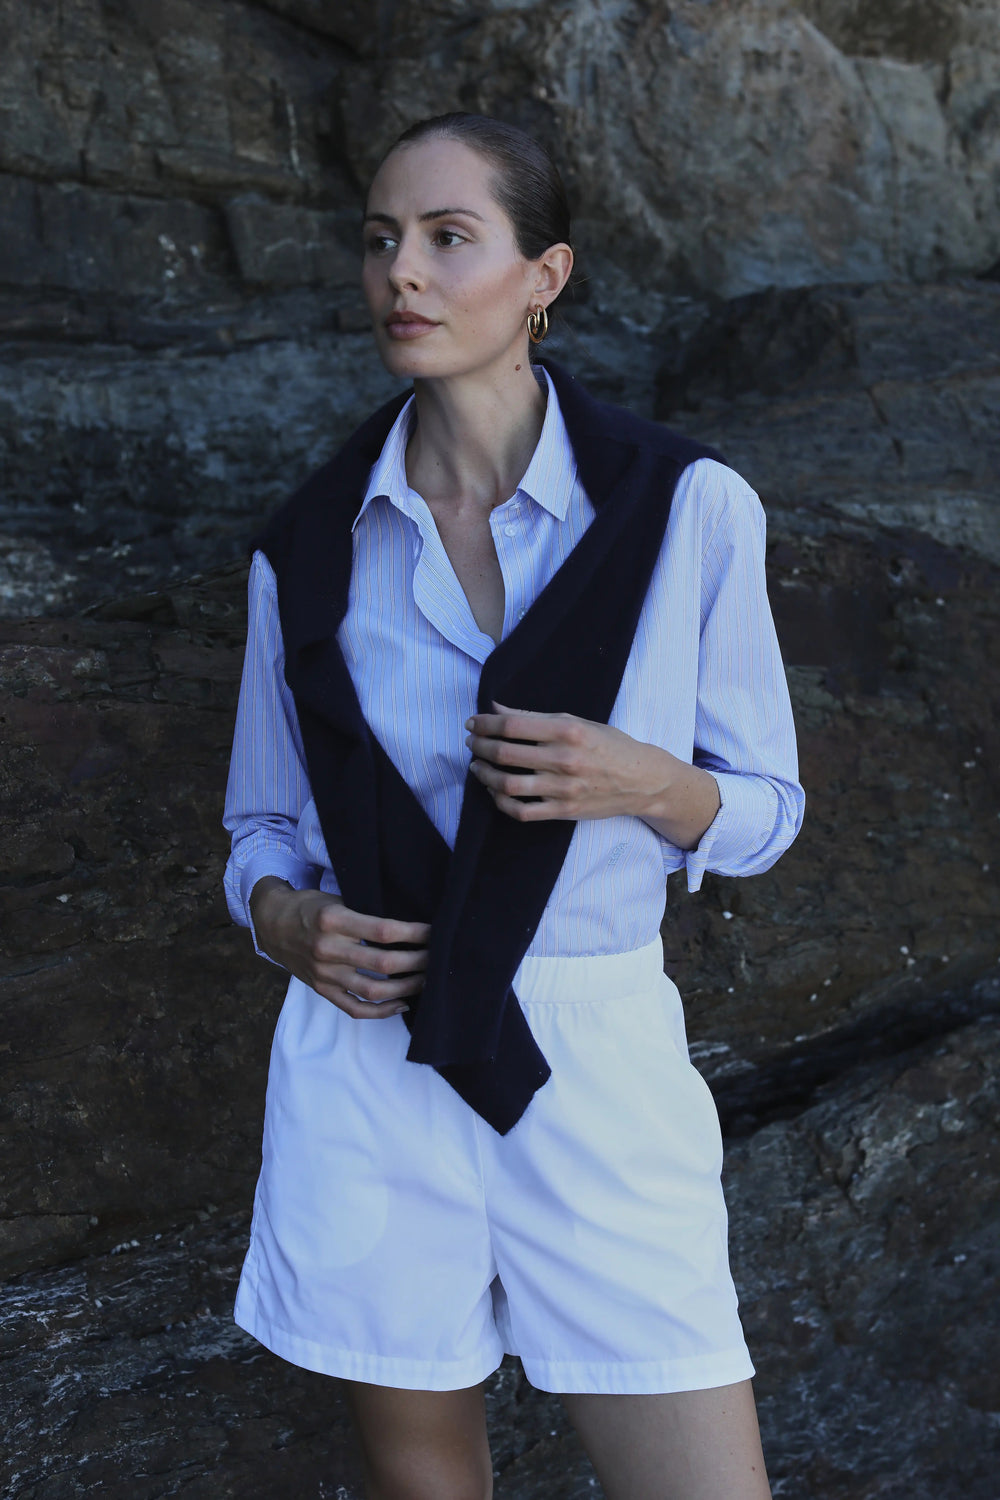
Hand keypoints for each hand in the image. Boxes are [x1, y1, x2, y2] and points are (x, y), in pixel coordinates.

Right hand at [249, 878, 429, 1018]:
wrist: (272, 924)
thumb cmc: (311, 907)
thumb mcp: (335, 899)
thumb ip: (366, 913)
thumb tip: (410, 924)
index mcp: (333, 920)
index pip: (383, 931)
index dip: (414, 934)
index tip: (434, 932)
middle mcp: (328, 949)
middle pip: (383, 964)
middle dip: (417, 962)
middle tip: (437, 958)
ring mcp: (324, 974)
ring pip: (373, 991)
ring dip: (406, 988)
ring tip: (426, 980)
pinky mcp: (322, 991)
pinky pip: (355, 1009)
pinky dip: (382, 1012)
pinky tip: (402, 1003)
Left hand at [465, 702, 720, 847]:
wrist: (641, 780)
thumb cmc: (609, 746)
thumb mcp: (577, 722)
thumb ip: (536, 717)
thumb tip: (497, 709)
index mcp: (567, 731)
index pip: (512, 725)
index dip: (486, 723)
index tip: (474, 722)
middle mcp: (564, 759)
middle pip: (505, 753)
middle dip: (480, 746)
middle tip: (472, 742)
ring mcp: (563, 787)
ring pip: (507, 784)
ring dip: (484, 774)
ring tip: (478, 766)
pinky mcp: (563, 810)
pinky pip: (522, 810)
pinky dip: (501, 802)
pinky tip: (495, 791)